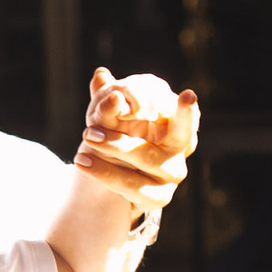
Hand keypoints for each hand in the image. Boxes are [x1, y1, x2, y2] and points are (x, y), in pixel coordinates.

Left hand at [76, 67, 198, 217]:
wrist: (116, 176)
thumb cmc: (120, 135)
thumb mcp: (114, 116)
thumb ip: (109, 97)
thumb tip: (100, 74)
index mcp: (175, 124)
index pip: (187, 116)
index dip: (187, 109)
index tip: (188, 94)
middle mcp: (180, 149)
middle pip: (166, 139)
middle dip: (146, 123)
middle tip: (104, 117)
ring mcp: (173, 174)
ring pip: (146, 158)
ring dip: (114, 145)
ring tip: (87, 136)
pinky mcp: (161, 197)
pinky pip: (132, 185)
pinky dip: (105, 173)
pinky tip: (83, 162)